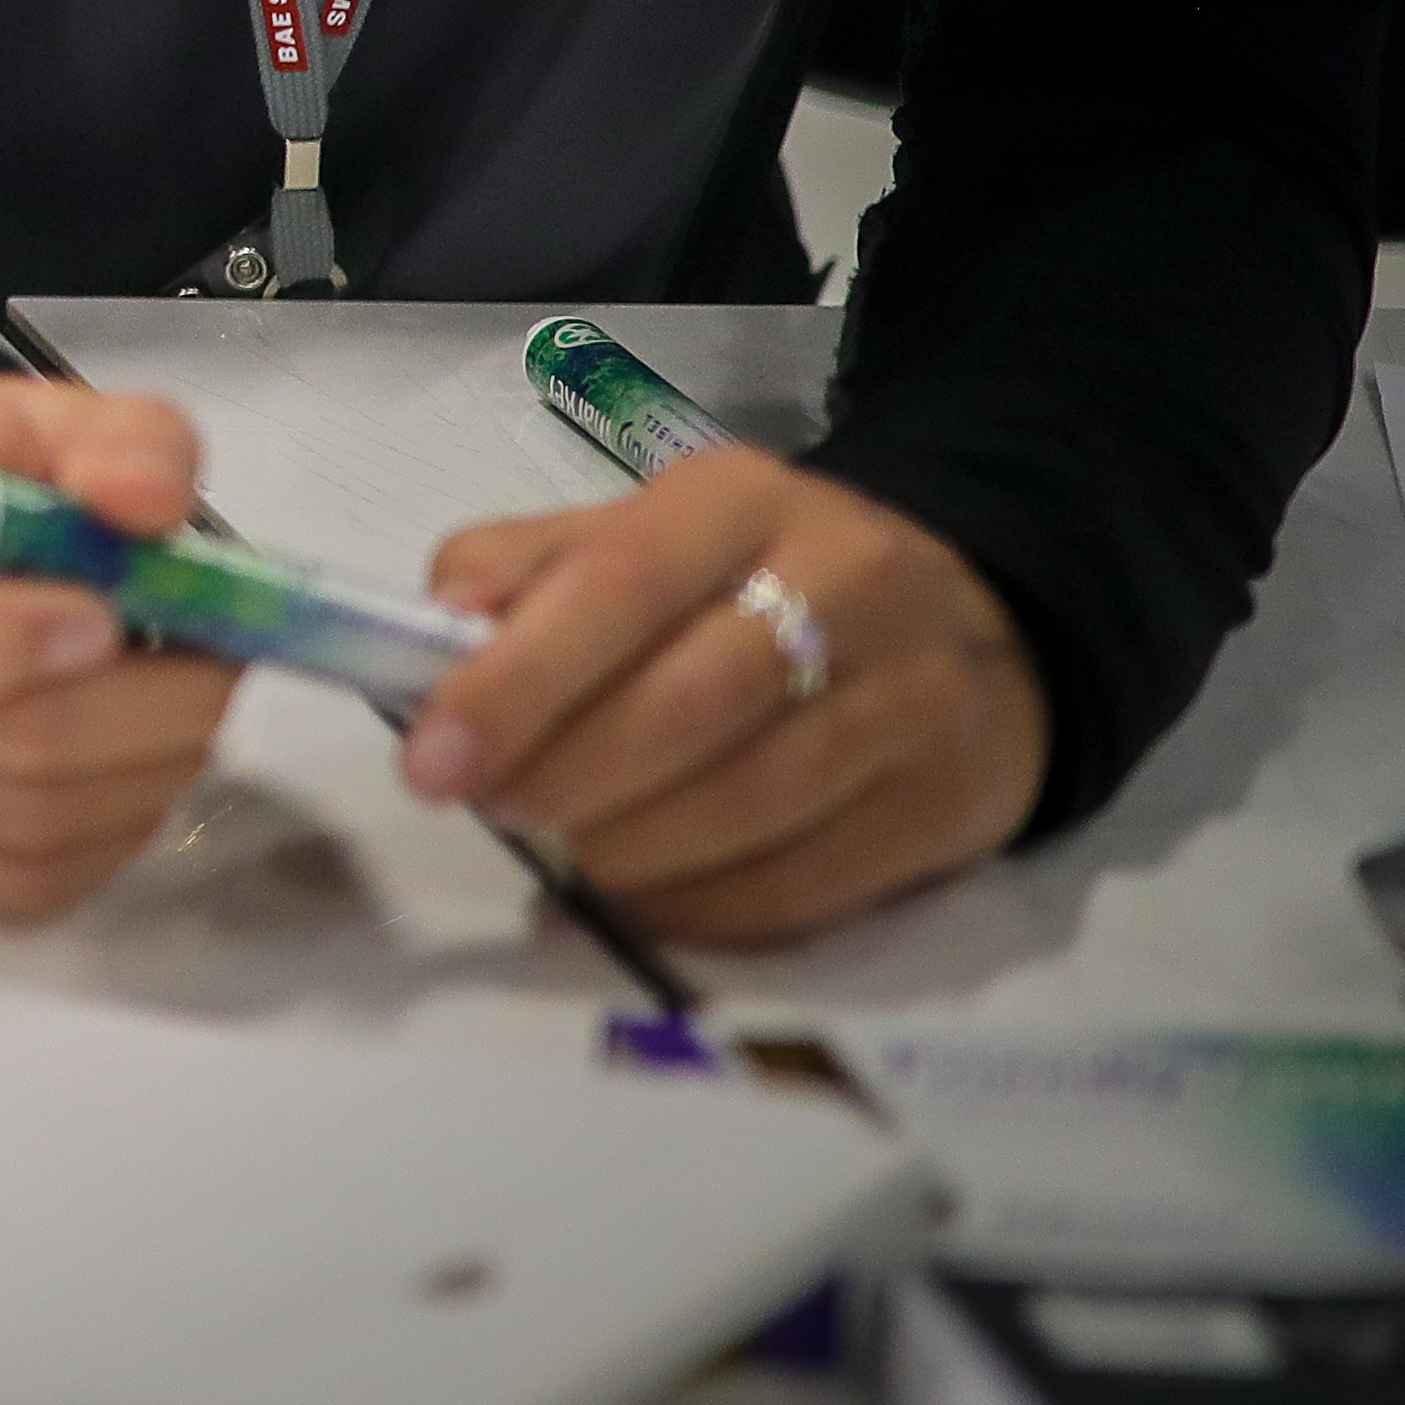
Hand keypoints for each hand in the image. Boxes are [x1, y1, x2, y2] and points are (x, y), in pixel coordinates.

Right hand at [0, 376, 244, 918]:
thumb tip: (145, 502)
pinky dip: (114, 831)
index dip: (4, 632)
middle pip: (2, 737)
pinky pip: (30, 881)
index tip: (107, 619)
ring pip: (33, 819)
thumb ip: (125, 442)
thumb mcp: (60, 421)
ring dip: (149, 766)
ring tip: (179, 702)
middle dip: (146, 705)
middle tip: (212, 661)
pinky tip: (130, 765)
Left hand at [401, 452, 1042, 942]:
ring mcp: (914, 695)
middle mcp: (846, 580)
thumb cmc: (752, 584)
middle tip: (497, 808)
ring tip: (569, 848)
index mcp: (739, 499)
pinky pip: (805, 883)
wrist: (972, 626)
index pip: (619, 585)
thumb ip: (524, 570)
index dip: (515, 684)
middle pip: (687, 704)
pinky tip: (646, 894)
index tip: (432, 763)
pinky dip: (701, 906)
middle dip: (565, 776)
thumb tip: (434, 630)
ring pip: (749, 802)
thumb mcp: (644, 535)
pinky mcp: (949, 802)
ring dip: (628, 848)